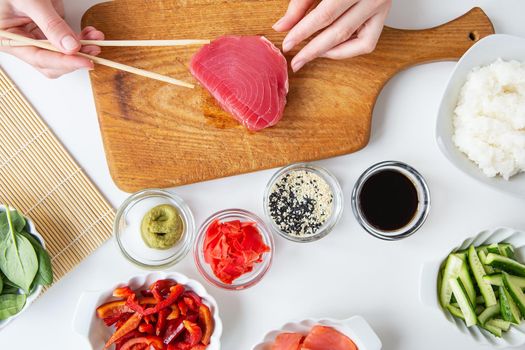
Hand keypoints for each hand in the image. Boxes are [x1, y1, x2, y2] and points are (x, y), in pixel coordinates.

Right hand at [0, 0, 103, 77]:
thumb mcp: (30, 1)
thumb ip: (50, 24)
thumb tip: (71, 47)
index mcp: (8, 40)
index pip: (39, 59)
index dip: (64, 62)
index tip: (85, 61)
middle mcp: (22, 42)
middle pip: (52, 63)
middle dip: (74, 58)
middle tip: (93, 51)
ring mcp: (36, 36)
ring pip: (62, 55)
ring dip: (82, 49)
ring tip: (96, 40)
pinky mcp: (49, 30)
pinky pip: (67, 42)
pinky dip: (81, 39)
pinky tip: (91, 34)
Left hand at [273, 0, 390, 71]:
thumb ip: (300, 3)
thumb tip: (281, 27)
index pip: (326, 15)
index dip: (304, 32)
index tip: (287, 44)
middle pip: (340, 31)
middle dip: (314, 50)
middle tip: (296, 61)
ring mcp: (381, 7)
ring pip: (358, 43)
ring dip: (330, 52)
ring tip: (310, 54)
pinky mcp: (383, 17)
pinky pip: (367, 43)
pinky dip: (347, 50)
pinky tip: (329, 48)